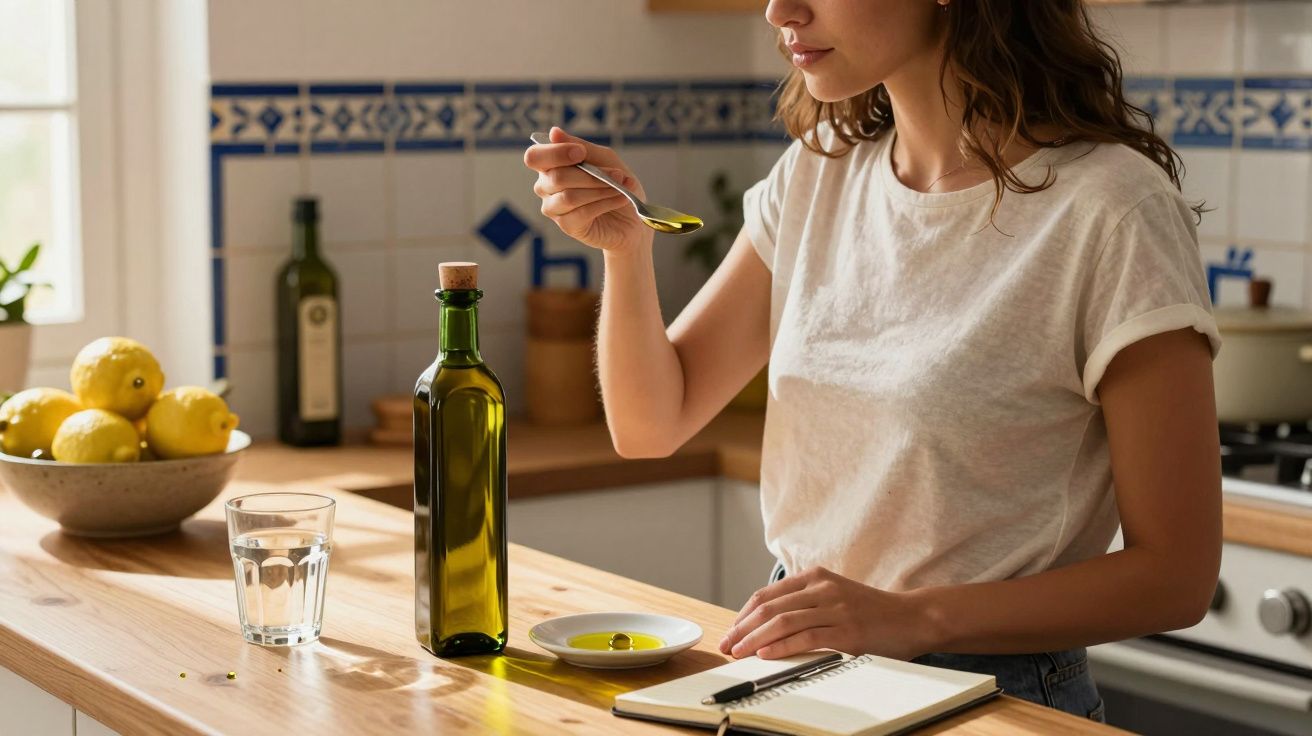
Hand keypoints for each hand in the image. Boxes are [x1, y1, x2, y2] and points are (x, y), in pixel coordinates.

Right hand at [524, 126, 650, 253]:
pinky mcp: (567, 226)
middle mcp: (546, 187)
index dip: (555, 153)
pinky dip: (605, 203)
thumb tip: (553, 132)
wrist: (632, 216)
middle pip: (556, 177)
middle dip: (591, 175)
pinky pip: (581, 212)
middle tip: (617, 174)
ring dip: (601, 189)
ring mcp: (554, 208)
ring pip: (569, 196)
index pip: (535, 157)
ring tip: (621, 188)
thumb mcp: (603, 158)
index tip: (581, 154)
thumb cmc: (616, 183)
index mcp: (550, 165)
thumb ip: (580, 146)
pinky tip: (620, 198)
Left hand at [718, 566, 930, 660]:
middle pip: (769, 607)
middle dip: (742, 628)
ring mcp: (835, 608)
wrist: (913, 617)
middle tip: (727, 645)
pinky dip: (781, 646)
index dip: (743, 614)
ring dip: (755, 639)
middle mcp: (822, 588)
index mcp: (815, 577)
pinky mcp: (847, 631)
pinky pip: (806, 638)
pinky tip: (766, 655)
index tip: (731, 631)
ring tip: (739, 653)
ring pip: (783, 621)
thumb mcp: (835, 597)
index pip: (767, 594)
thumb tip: (768, 625)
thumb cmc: (872, 612)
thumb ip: (805, 604)